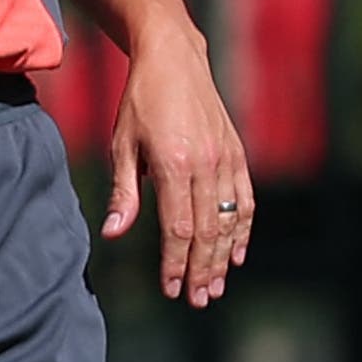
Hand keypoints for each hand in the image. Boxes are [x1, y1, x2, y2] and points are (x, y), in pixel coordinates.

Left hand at [108, 30, 252, 305]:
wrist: (174, 61)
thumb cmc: (140, 103)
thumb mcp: (122, 144)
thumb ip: (125, 192)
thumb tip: (114, 234)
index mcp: (174, 165)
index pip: (178, 228)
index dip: (175, 263)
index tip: (170, 289)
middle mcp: (206, 166)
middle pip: (207, 231)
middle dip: (201, 270)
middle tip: (197, 300)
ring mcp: (227, 160)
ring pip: (229, 221)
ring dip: (223, 258)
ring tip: (215, 287)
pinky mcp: (238, 154)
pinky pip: (246, 200)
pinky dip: (243, 230)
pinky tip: (237, 254)